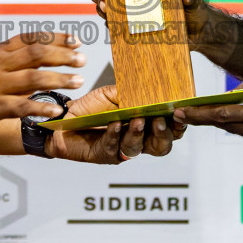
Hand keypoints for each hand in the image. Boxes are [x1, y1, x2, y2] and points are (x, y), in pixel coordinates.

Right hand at [0, 32, 83, 140]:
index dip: (54, 38)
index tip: (75, 39)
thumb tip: (27, 63)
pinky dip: (41, 108)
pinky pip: (22, 106)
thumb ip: (2, 64)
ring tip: (78, 81)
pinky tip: (57, 111)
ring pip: (33, 78)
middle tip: (83, 58)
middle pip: (36, 54)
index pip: (29, 39)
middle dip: (63, 55)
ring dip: (59, 79)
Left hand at [47, 85, 186, 164]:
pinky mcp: (104, 155)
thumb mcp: (113, 95)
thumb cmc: (90, 107)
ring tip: (137, 120)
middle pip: (161, 146)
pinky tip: (114, 124)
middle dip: (164, 134)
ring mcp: (121, 149)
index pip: (169, 129)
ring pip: (137, 148)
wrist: (63, 117)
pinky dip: (114, 135)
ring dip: (139, 134)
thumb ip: (132, 93)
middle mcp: (136, 139)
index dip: (178, 124)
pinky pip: (113, 148)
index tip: (180, 112)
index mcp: (144, 124)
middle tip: (160, 121)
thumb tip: (150, 87)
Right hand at [88, 0, 230, 55]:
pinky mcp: (135, 28)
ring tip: (105, 10)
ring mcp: (134, 12)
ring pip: (107, 7)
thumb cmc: (197, 11)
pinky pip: (116, 25)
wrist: (200, 34)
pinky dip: (109, 24)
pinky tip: (110, 24)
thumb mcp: (195, 0)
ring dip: (101, 7)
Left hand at [175, 70, 242, 146]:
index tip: (181, 112)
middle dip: (205, 119)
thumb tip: (232, 94)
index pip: (225, 115)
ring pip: (238, 131)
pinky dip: (238, 124)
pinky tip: (228, 117)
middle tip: (183, 113)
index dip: (200, 115)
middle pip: (227, 126)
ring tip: (200, 114)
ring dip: (220, 123)